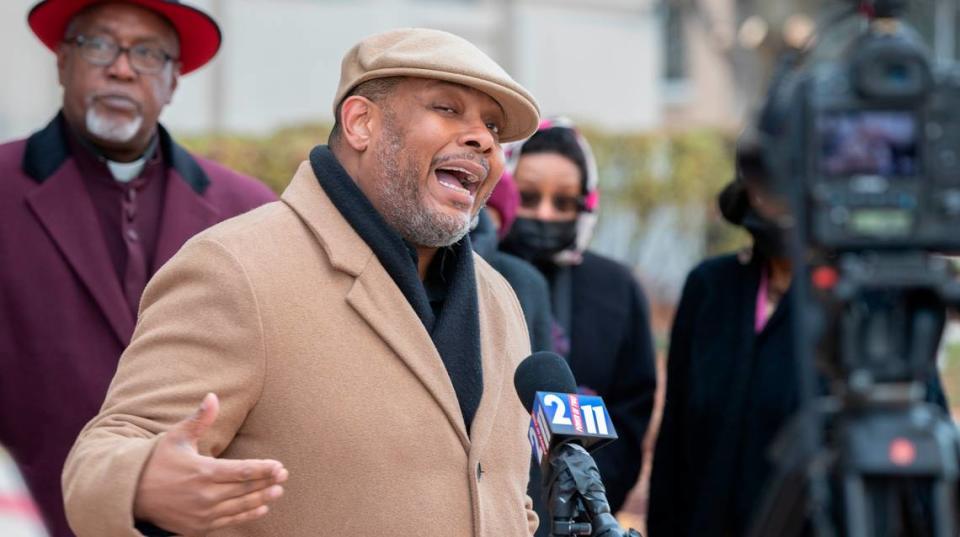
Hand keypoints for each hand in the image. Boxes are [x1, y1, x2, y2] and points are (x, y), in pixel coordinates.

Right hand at [133, 393, 287, 534]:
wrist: (132, 495)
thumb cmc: (157, 461)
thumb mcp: (176, 436)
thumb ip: (199, 419)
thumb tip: (212, 396)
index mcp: (202, 472)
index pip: (242, 471)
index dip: (263, 469)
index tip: (279, 466)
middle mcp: (204, 495)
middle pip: (245, 489)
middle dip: (267, 482)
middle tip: (284, 475)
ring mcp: (202, 514)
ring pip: (240, 506)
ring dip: (261, 499)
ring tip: (277, 491)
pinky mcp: (198, 527)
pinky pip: (229, 521)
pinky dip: (246, 515)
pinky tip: (261, 508)